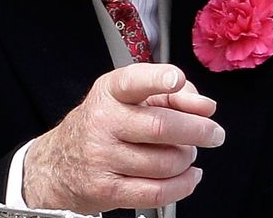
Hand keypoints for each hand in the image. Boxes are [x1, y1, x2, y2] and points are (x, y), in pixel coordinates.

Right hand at [22, 63, 224, 213]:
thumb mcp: (130, 98)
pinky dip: (184, 185)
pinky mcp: (108, 189)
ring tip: (184, 154)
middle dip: (199, 131)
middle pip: (161, 127)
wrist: (59, 163)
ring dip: (187, 159)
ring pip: (166, 162)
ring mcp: (103, 157)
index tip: (177, 80)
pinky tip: (187, 176)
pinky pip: (158, 192)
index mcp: (110, 92)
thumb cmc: (104, 125)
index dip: (158, 80)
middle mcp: (103, 121)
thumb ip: (172, 95)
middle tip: (214, 133)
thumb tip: (204, 106)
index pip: (134, 81)